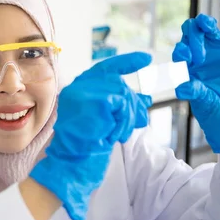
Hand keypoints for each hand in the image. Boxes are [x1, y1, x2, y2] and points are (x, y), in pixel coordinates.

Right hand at [29, 52, 152, 219]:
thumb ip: (122, 107)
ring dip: (127, 117)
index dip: (127, 62)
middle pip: (119, 83)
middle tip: (140, 120)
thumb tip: (145, 99)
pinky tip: (113, 134)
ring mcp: (85, 90)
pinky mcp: (97, 99)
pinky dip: (124, 121)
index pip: (106, 68)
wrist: (74, 160)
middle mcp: (79, 86)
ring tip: (118, 134)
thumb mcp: (106, 120)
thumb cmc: (86, 145)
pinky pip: (123, 104)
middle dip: (133, 104)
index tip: (146, 59)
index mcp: (78, 89)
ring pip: (123, 94)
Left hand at [172, 0, 219, 152]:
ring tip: (205, 24)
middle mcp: (198, 54)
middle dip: (192, 37)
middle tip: (199, 49)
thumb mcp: (204, 102)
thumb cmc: (214, 109)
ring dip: (204, 23)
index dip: (181, 51)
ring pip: (206, 29)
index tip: (187, 56)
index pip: (179, 53)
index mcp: (186, 66)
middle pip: (190, 36)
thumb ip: (194, 92)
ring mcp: (215, 48)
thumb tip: (181, 88)